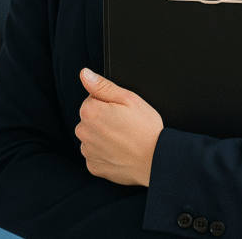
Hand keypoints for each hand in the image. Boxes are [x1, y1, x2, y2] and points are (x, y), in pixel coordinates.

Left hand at [75, 68, 162, 186]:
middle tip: (125, 125)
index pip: (91, 99)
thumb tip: (84, 74)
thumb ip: (103, 85)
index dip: (108, 103)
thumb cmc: (146, 129)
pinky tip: (120, 151)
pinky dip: (104, 153)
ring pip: (91, 137)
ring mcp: (88, 151)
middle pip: (89, 118)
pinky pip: (95, 155)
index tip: (122, 111)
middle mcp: (84, 132)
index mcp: (90, 112)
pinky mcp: (93, 167)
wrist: (157, 160)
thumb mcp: (129, 98)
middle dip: (103, 119)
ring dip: (102, 137)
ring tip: (124, 139)